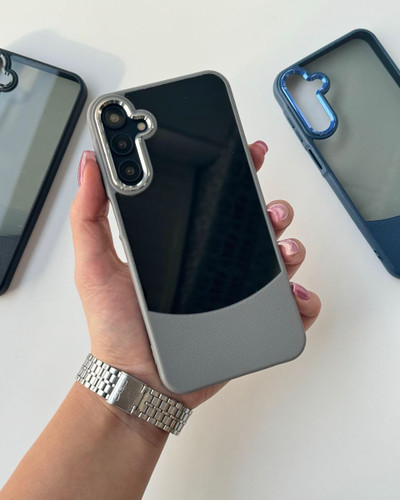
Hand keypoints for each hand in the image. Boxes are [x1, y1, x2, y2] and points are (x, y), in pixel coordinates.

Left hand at [70, 142, 320, 411]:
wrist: (136, 379)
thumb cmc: (115, 325)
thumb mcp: (94, 263)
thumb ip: (90, 213)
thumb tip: (91, 165)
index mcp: (182, 243)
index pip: (214, 200)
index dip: (235, 173)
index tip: (247, 154)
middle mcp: (211, 263)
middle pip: (253, 224)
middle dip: (271, 208)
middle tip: (269, 208)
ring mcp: (232, 293)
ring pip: (276, 258)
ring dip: (290, 246)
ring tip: (283, 250)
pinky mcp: (248, 322)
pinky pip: (286, 306)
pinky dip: (300, 299)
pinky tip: (293, 295)